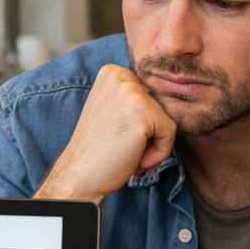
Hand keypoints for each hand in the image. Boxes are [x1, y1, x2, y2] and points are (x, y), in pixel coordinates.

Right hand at [35, 65, 176, 203]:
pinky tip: (134, 159)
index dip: (140, 124)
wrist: (79, 175)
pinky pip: (170, 134)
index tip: (119, 136)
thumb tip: (169, 96)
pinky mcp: (142, 112)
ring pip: (166, 121)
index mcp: (112, 73)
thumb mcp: (111, 110)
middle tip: (121, 147)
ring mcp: (131, 93)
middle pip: (159, 107)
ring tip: (126, 152)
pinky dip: (158, 154)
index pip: (149, 97)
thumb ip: (132, 99)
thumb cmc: (97, 150)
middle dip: (147, 135)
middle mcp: (121, 77)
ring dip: (152, 145)